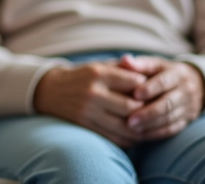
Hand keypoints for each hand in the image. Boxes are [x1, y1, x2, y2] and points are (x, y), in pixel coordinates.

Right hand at [32, 63, 148, 146]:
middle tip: (154, 110)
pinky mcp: (85, 125)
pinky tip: (136, 135)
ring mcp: (88, 111)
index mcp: (97, 73)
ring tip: (150, 126)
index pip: (134, 83)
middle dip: (146, 110)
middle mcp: (93, 92)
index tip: (153, 90)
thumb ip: (121, 68)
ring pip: (125, 126)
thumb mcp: (98, 65)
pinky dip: (129, 139)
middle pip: (131, 107)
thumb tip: (146, 72)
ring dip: (141, 129)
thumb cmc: (81, 76)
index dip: (147, 88)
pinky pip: (114, 137)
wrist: (50, 90)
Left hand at [117, 55, 204, 139]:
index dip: (149, 89)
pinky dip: (157, 133)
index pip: (164, 82)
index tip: (134, 95)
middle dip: (148, 113)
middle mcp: (186, 90)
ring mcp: (188, 107)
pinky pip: (173, 129)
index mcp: (177, 73)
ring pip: (170, 118)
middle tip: (130, 120)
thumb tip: (124, 60)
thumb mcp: (155, 64)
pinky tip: (142, 135)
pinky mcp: (187, 120)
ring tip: (132, 128)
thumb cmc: (164, 72)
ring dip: (150, 125)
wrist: (196, 83)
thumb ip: (139, 63)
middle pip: (168, 103)